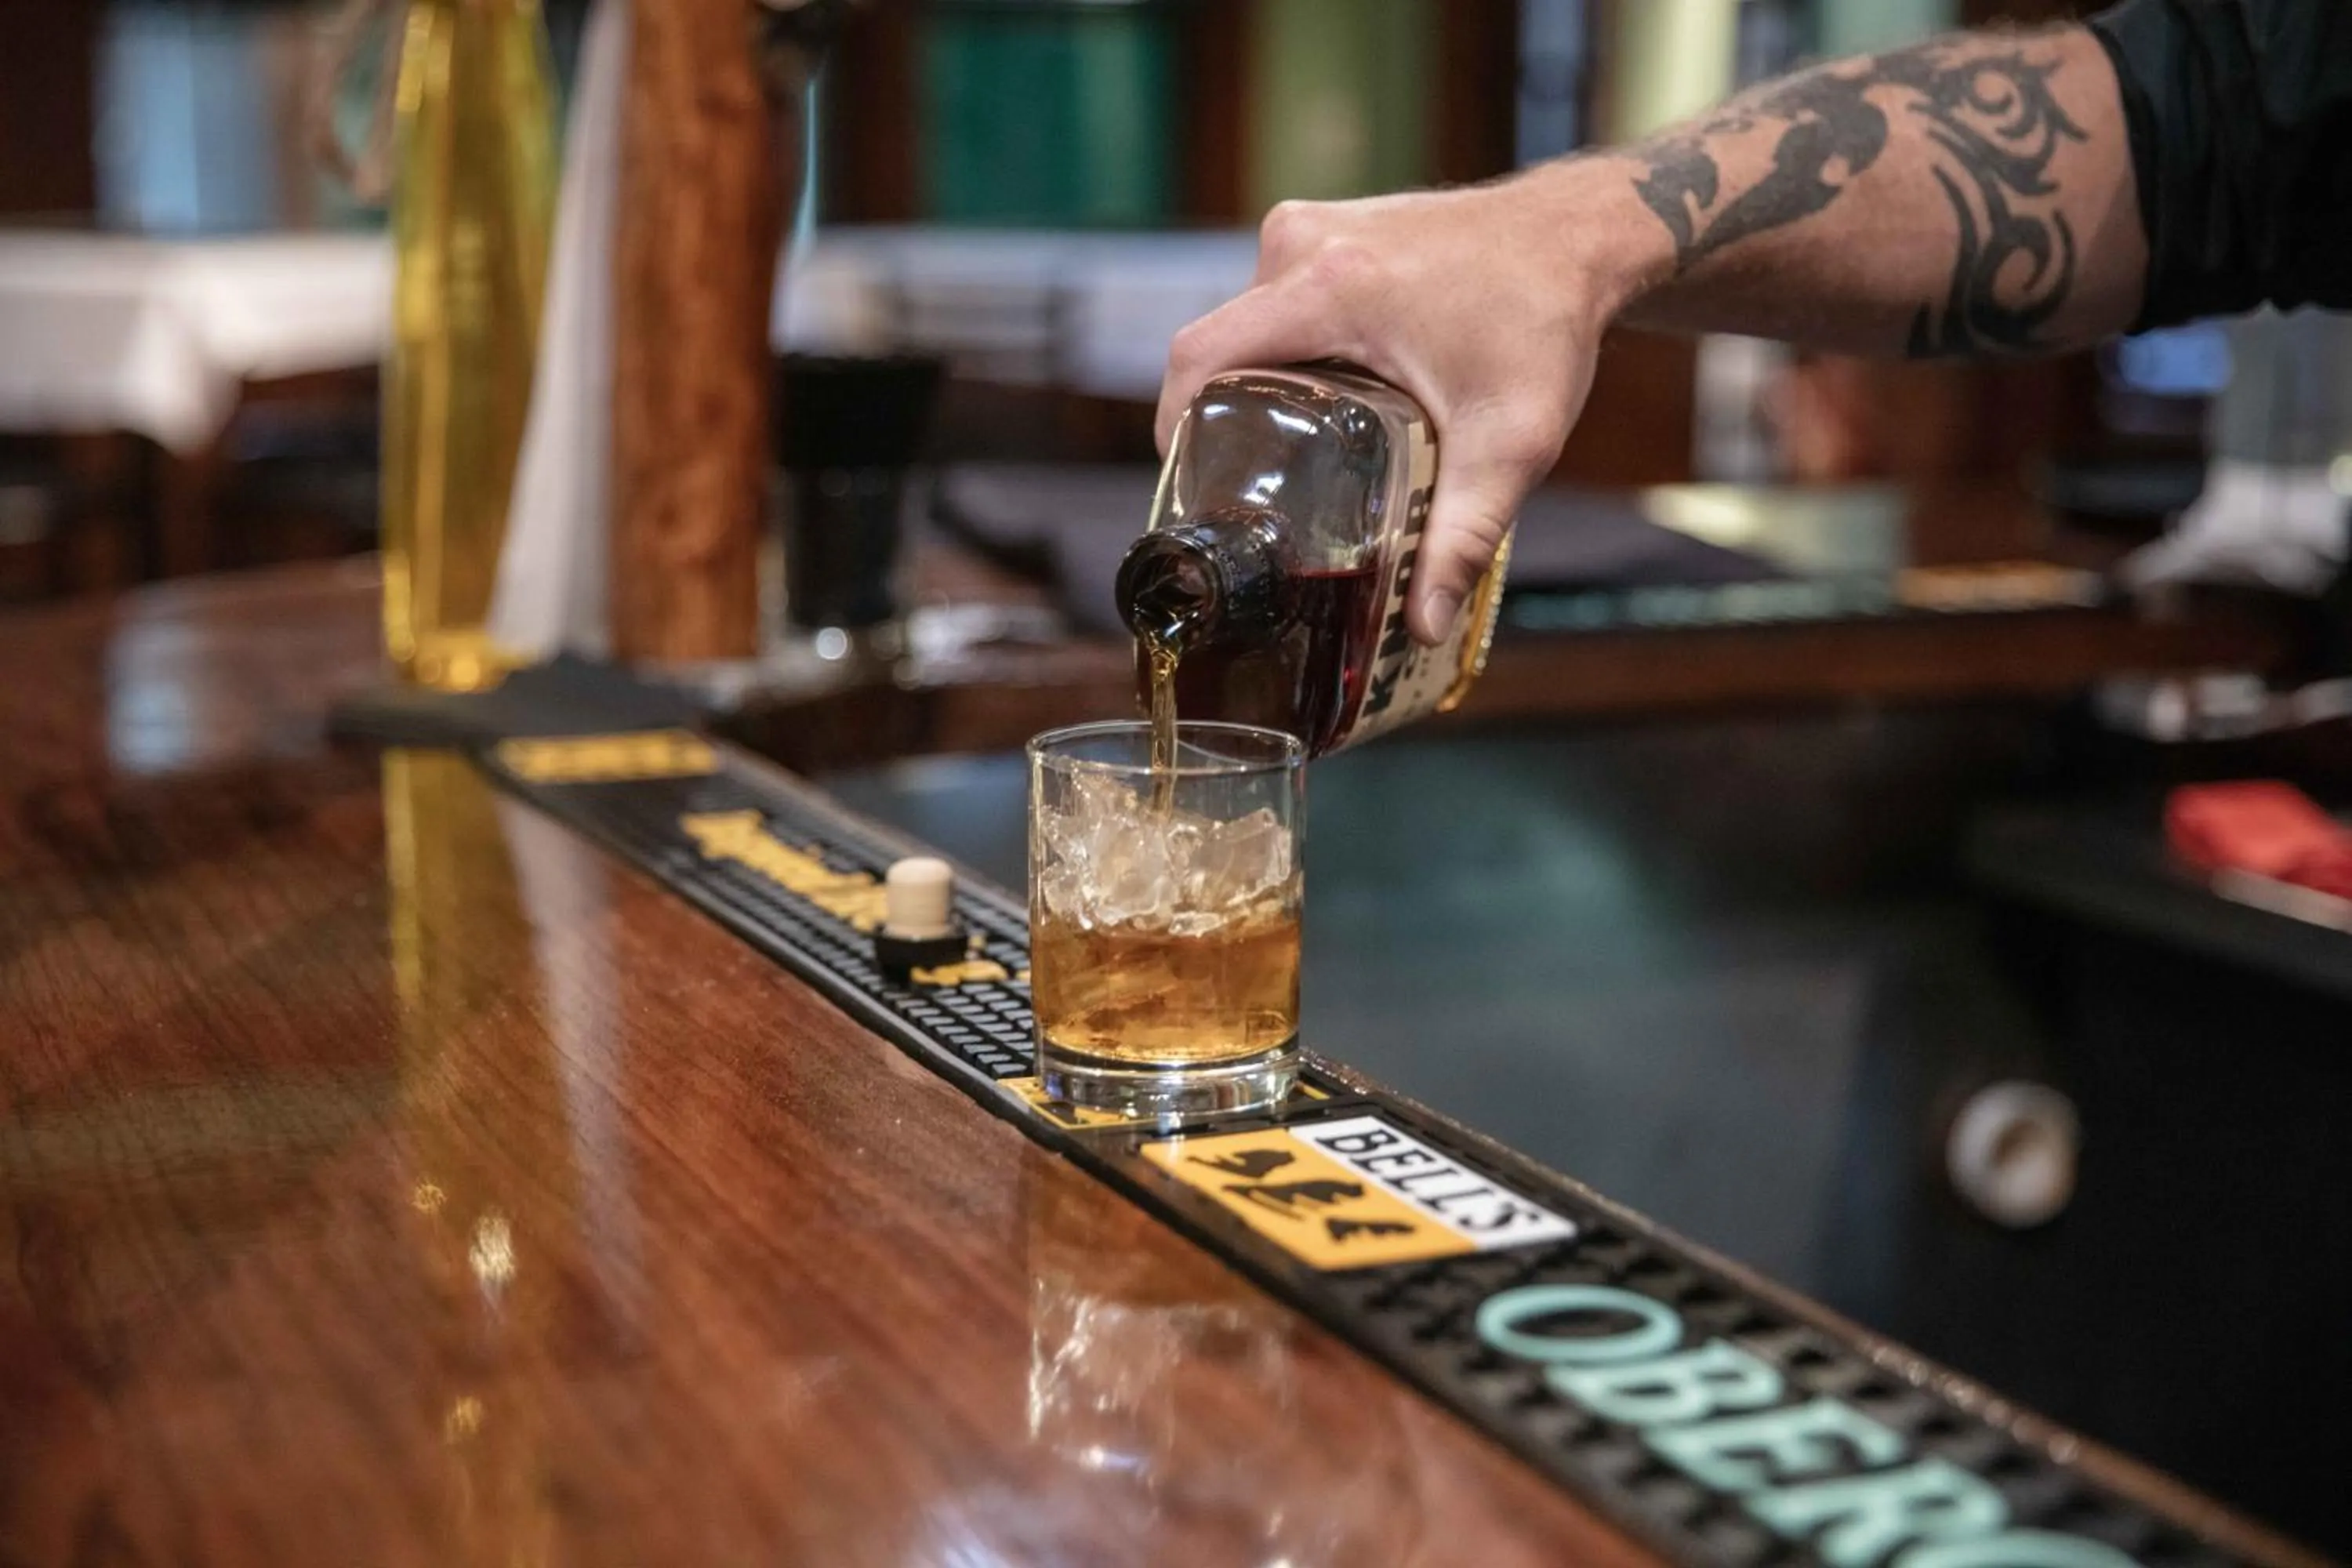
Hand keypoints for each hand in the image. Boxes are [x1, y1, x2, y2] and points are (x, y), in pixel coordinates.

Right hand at [1157, 163, 1662, 643]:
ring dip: (1262, 384)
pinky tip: (1326, 400)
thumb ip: (1464, 535)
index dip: (1173, 428)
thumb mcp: (1509, 441)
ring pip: (1248, 325)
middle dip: (1230, 420)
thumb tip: (1423, 625)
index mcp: (1328, 286)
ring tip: (1300, 452)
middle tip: (1259, 494)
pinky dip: (1288, 349)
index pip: (1199, 359)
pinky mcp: (1326, 228)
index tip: (1190, 489)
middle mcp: (1303, 244)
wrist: (1579, 236)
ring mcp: (1312, 227)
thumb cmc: (1546, 322)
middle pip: (1220, 349)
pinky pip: (1275, 300)